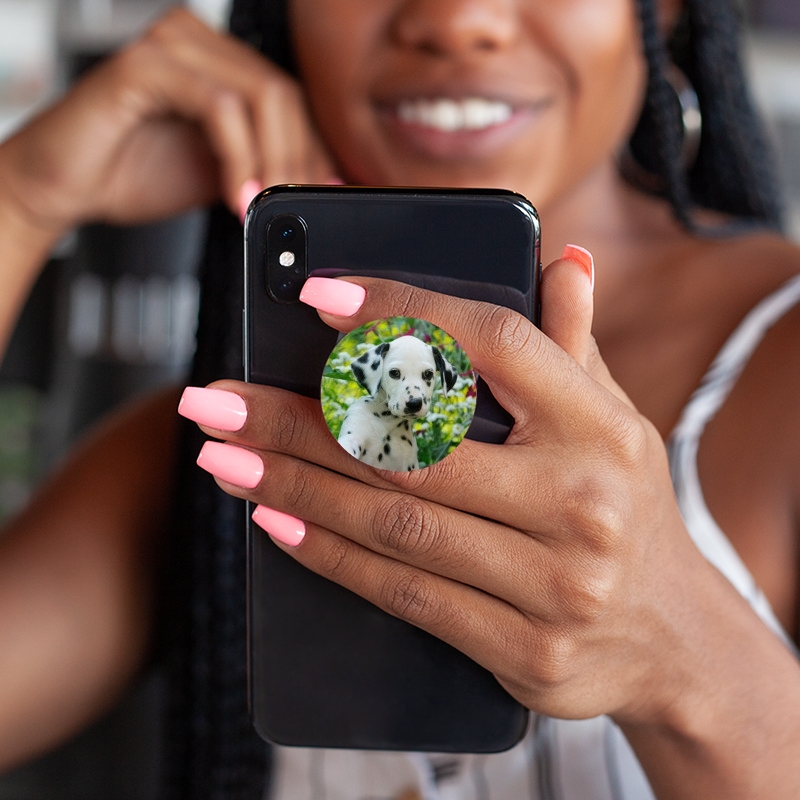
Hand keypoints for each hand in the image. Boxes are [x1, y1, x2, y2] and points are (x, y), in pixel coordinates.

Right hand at [0, 8, 335, 234]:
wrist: (64, 186)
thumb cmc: (131, 173)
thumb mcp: (220, 174)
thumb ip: (263, 167)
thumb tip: (316, 183)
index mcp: (218, 62)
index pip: (289, 99)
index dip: (313, 150)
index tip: (322, 195)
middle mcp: (197, 42)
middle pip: (283, 95)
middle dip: (298, 161)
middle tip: (294, 207)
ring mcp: (170, 46)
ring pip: (260, 96)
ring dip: (273, 161)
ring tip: (264, 207)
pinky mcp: (145, 65)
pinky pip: (219, 106)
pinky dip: (238, 157)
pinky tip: (236, 195)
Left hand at [183, 254, 716, 730]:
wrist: (672, 636)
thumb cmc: (623, 505)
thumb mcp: (614, 419)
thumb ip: (572, 343)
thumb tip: (560, 259)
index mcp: (602, 426)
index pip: (491, 344)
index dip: (401, 315)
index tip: (316, 296)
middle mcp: (583, 500)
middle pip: (415, 445)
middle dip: (299, 418)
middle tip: (215, 396)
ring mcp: (556, 583)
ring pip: (396, 522)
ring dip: (293, 483)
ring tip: (221, 454)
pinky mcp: (525, 650)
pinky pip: (406, 595)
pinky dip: (330, 554)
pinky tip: (274, 519)